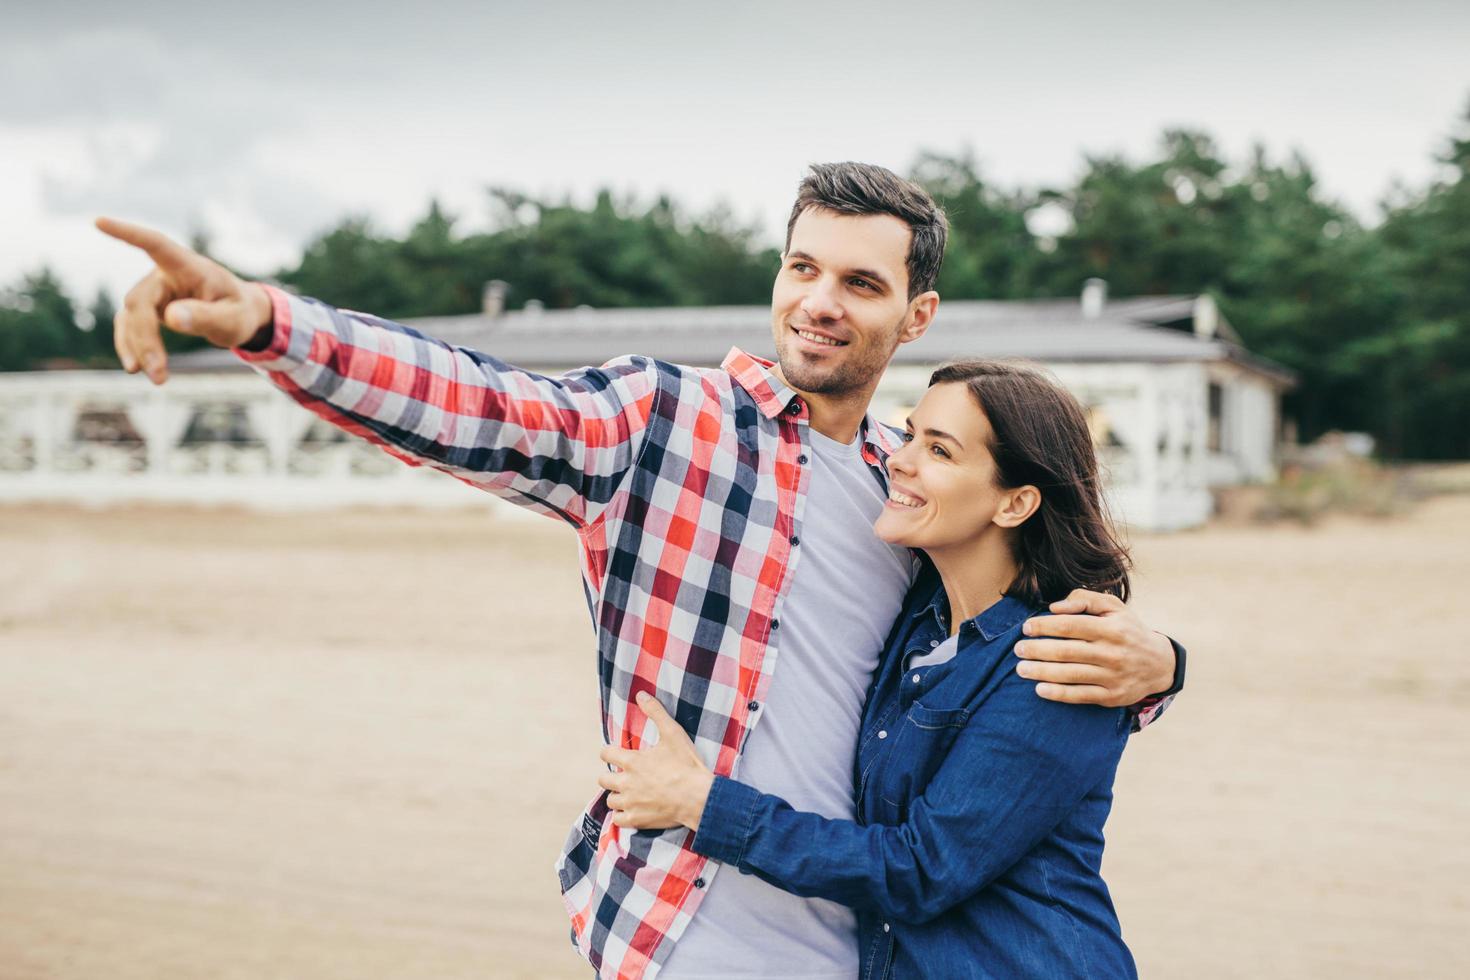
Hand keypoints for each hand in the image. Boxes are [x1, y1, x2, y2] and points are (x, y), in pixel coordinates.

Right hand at [95, 217, 274, 384]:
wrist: (239, 315)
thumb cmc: (239, 311)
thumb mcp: (233, 318)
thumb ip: (206, 316)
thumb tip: (171, 317)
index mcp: (188, 266)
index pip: (155, 244)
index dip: (128, 233)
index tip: (100, 221)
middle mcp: (164, 274)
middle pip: (141, 302)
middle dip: (146, 339)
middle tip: (159, 375)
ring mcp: (153, 291)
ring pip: (132, 317)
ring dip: (138, 347)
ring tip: (156, 378)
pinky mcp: (148, 308)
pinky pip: (129, 325)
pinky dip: (131, 346)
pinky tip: (134, 367)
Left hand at [598, 692, 714, 831]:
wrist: (698, 797)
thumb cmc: (686, 765)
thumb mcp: (673, 733)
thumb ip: (656, 712)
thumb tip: (641, 694)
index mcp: (632, 761)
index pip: (606, 753)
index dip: (609, 752)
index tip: (615, 753)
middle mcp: (626, 782)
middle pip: (603, 779)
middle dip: (611, 775)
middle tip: (623, 775)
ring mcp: (630, 803)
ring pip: (610, 800)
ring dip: (617, 796)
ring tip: (628, 793)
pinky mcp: (637, 819)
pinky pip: (618, 820)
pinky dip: (622, 816)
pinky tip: (632, 810)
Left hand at [1014, 589, 1175, 707]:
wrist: (1159, 664)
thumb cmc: (1127, 630)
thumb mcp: (1114, 607)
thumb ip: (1085, 599)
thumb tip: (1055, 607)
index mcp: (1111, 628)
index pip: (1070, 626)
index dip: (1044, 626)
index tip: (1026, 628)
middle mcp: (1112, 653)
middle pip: (1066, 651)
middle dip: (1037, 650)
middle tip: (1017, 649)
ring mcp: (1112, 676)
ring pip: (1070, 675)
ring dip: (1041, 672)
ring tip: (1021, 669)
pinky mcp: (1112, 696)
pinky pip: (1081, 696)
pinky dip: (1059, 694)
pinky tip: (1040, 690)